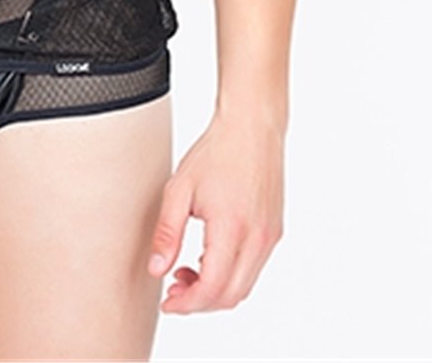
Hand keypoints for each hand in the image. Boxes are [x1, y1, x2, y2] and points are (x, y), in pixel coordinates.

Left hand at [146, 107, 284, 311]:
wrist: (252, 127)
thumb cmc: (215, 152)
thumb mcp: (179, 188)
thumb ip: (167, 233)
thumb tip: (156, 269)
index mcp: (232, 228)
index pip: (212, 287)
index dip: (188, 303)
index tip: (168, 301)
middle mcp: (258, 238)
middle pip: (230, 296)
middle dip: (199, 302)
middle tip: (173, 288)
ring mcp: (270, 236)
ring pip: (244, 286)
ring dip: (215, 290)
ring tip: (187, 271)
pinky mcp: (275, 231)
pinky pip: (253, 269)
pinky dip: (231, 275)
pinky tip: (208, 257)